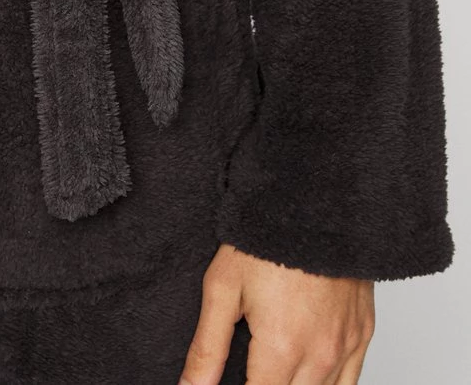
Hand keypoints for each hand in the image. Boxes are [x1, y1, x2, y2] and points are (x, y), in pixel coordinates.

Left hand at [178, 243, 374, 384]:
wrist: (313, 202)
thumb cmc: (265, 239)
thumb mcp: (222, 288)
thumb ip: (207, 348)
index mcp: (282, 350)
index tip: (231, 381)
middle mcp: (320, 357)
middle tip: (252, 368)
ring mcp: (346, 346)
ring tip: (273, 370)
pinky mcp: (362, 333)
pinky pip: (350, 381)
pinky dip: (328, 384)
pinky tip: (306, 374)